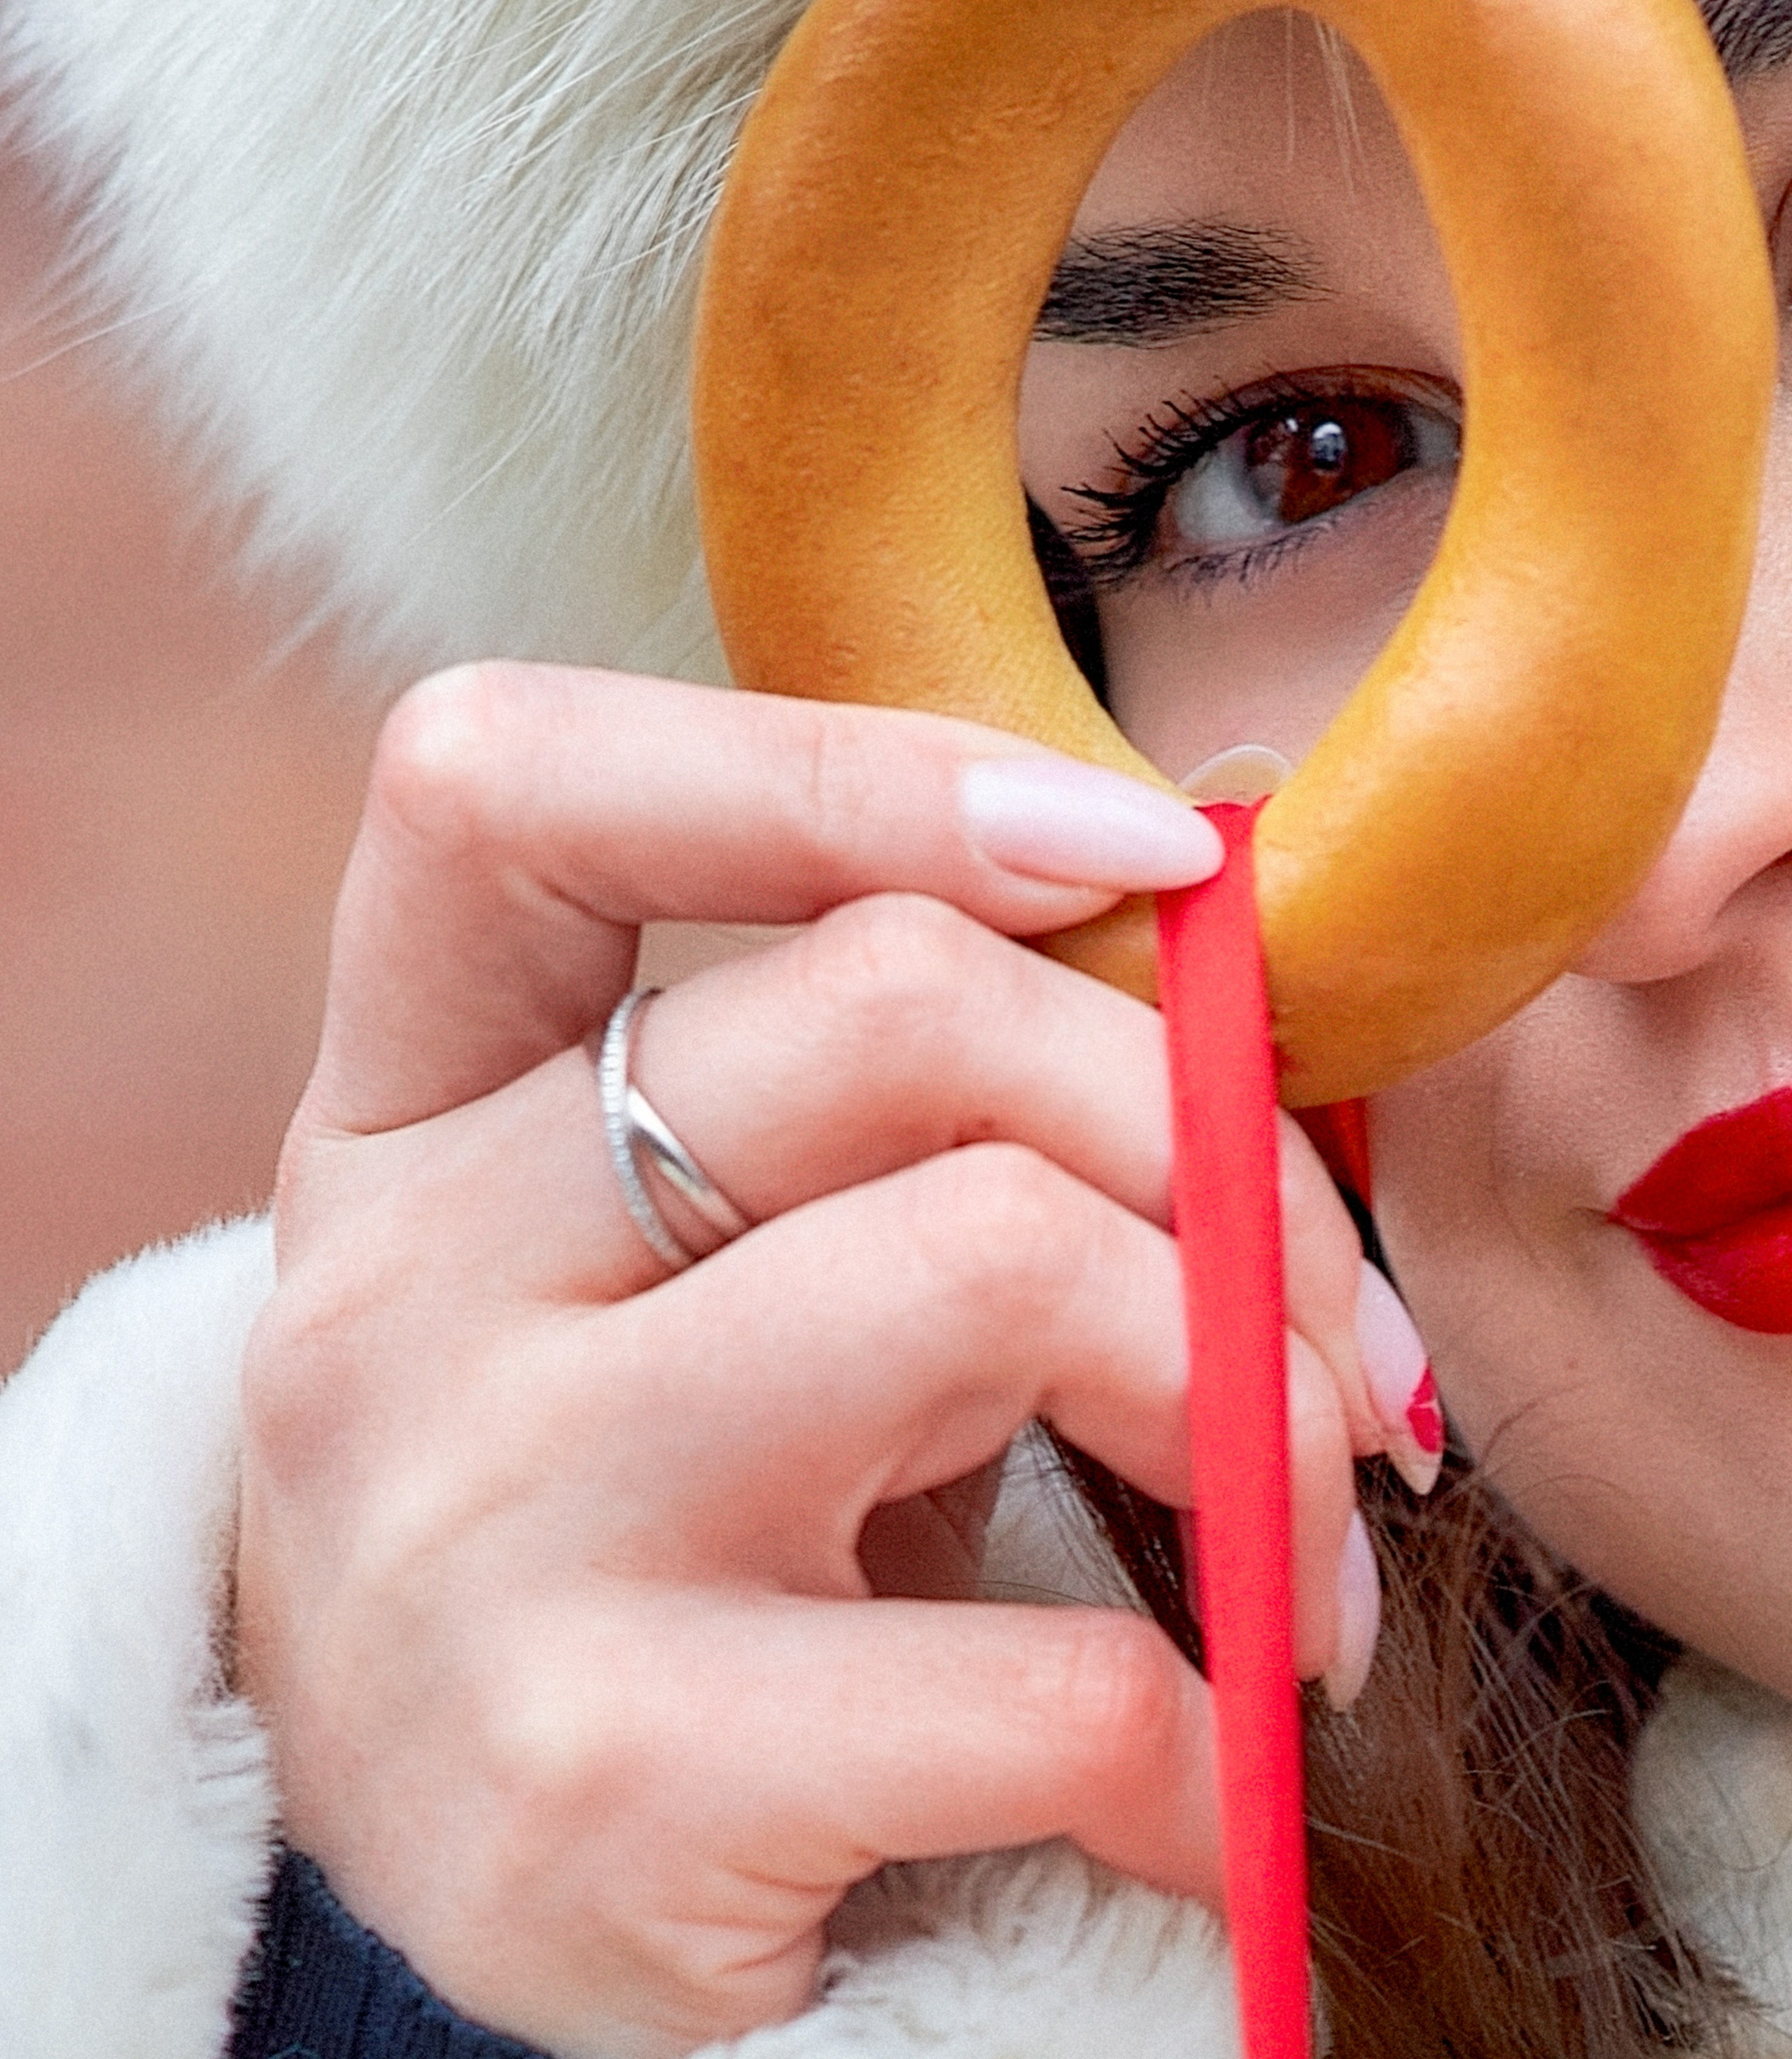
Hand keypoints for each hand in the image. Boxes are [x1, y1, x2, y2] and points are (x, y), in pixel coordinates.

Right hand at [237, 663, 1425, 2058]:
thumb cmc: (660, 1509)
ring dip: (1258, 1402)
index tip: (1120, 849)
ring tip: (1303, 1535)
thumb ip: (873, 1095)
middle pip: (894, 1003)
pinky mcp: (599, 1778)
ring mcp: (483, 1522)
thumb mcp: (689, 1262)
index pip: (511, 787)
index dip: (840, 762)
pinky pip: (1058, 1670)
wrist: (490, 1888)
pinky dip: (1223, 1725)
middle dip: (1201, 1133)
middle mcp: (408, 1280)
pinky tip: (1213, 1781)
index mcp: (413, 1107)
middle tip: (1327, 1317)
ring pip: (1004, 1261)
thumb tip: (1212, 947)